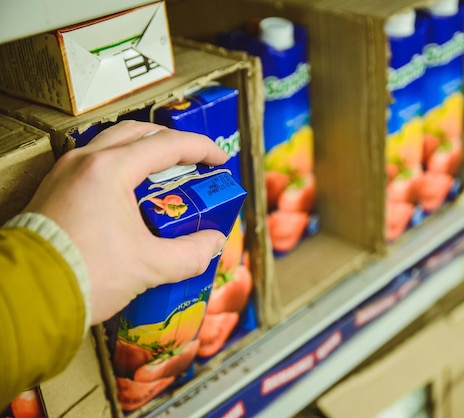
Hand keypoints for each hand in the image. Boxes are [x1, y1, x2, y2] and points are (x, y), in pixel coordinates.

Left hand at [24, 121, 228, 323]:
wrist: (27, 295)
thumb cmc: (85, 274)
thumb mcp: (149, 266)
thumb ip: (191, 253)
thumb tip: (214, 243)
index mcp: (110, 170)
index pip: (167, 145)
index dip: (202, 149)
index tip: (221, 159)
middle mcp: (85, 161)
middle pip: (138, 134)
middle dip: (172, 144)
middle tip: (194, 164)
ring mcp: (65, 173)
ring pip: (113, 144)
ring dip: (144, 153)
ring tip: (165, 177)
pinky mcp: (54, 189)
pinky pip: (94, 163)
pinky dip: (120, 167)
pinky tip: (131, 195)